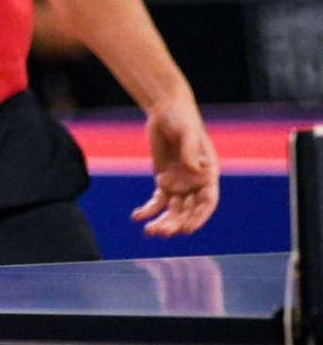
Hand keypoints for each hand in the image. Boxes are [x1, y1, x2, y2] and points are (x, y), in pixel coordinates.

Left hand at [132, 100, 218, 236]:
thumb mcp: (187, 132)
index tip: (187, 229)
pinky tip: (136, 217)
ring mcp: (179, 184)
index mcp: (208, 174)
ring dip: (162, 222)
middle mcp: (195, 183)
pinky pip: (157, 200)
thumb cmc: (182, 119)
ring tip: (149, 232)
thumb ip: (191, 150)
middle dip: (176, 223)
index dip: (199, 217)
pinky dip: (148, 210)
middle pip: (188, 210)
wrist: (165, 111)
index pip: (207, 202)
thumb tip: (195, 171)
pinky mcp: (163, 180)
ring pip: (172, 210)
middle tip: (161, 232)